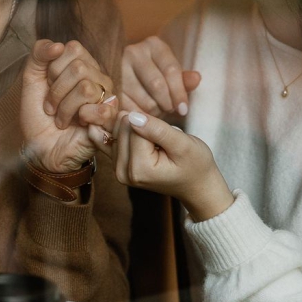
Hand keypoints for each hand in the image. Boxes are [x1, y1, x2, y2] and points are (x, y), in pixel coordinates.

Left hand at [21, 40, 118, 172]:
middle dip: (56, 91)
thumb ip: (39, 54)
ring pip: (87, 88)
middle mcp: (98, 79)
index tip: (47, 87)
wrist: (40, 149)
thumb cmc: (39, 116)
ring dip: (65, 108)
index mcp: (83, 65)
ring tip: (61, 119)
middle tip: (52, 107)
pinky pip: (101, 109)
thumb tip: (57, 44)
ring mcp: (107, 99)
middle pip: (79, 67)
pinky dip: (80, 118)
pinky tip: (79, 125)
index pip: (73, 49)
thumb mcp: (31, 79)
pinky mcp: (110, 120)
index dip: (53, 69)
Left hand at [113, 111, 233, 222]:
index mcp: (140, 169)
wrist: (196, 185)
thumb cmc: (195, 165)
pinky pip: (105, 140)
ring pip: (115, 129)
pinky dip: (112, 129)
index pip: (133, 126)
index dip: (151, 123)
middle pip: (121, 127)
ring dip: (132, 126)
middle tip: (159, 136)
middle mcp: (123, 172)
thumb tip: (132, 116)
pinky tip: (124, 125)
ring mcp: (118, 170)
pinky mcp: (117, 165)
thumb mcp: (183, 145)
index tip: (165, 133)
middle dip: (139, 123)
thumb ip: (158, 130)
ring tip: (152, 138)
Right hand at [121, 36, 200, 117]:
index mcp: (154, 45)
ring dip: (154, 112)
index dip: (179, 93)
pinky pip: (129, 108)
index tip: (184, 110)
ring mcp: (118, 68)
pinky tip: (143, 116)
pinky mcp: (109, 87)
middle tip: (169, 111)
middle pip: (157, 85)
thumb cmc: (156, 79)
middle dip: (167, 103)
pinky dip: (139, 116)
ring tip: (155, 111)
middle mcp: (133, 51)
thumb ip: (184, 80)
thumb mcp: (172, 78)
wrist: (127, 81)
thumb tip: (196, 78)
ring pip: (143, 99)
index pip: (171, 70)